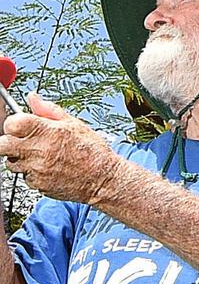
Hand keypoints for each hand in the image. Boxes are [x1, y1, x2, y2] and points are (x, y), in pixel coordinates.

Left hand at [0, 92, 122, 204]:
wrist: (103, 178)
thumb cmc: (92, 151)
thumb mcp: (74, 124)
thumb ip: (49, 110)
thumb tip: (33, 99)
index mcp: (47, 131)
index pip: (11, 124)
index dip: (13, 123)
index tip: (19, 125)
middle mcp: (38, 150)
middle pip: (3, 145)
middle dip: (7, 142)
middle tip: (19, 141)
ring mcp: (36, 169)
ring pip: (11, 162)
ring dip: (19, 158)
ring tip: (39, 155)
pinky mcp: (36, 184)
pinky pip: (24, 176)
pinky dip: (31, 172)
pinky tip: (47, 167)